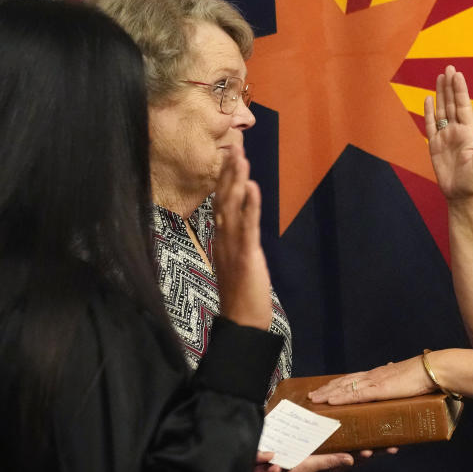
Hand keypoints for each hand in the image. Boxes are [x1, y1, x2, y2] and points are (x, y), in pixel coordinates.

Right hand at [212, 146, 271, 330]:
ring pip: (232, 207)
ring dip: (237, 180)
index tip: (228, 159)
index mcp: (221, 240)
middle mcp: (223, 239)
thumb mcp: (236, 262)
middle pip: (223, 199)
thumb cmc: (241, 295)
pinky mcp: (246, 255)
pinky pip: (248, 226)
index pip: (220, 204)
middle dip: (229, 173)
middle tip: (234, 147)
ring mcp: (232, 246)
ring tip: (241, 157)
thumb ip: (236, 242)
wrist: (242, 323)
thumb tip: (239, 225)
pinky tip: (252, 186)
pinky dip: (250, 205)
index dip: (224, 181)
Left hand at [306, 357, 434, 405]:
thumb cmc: (422, 376)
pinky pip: (355, 395)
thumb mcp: (405, 379)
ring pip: (345, 388)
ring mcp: (374, 382)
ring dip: (328, 394)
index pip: (352, 378)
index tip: (325, 389)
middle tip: (312, 396)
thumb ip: (397, 379)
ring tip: (314, 400)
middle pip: (343, 382)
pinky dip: (341, 398)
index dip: (337, 384)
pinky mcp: (379, 390)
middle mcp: (372, 376)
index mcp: (378, 374)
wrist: (433, 370)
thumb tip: (394, 374)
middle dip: (326, 389)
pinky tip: (330, 402)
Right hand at [423, 65, 472, 201]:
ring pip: (441, 110)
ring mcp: (445, 136)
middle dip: (450, 86)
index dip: (460, 90)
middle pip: (451, 104)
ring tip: (439, 77)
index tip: (457, 74)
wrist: (461, 194)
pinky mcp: (434, 145)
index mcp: (469, 132)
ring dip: (440, 94)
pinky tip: (428, 99)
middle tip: (448, 68)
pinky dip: (429, 112)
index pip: (463, 106)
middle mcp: (457, 131)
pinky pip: (430, 125)